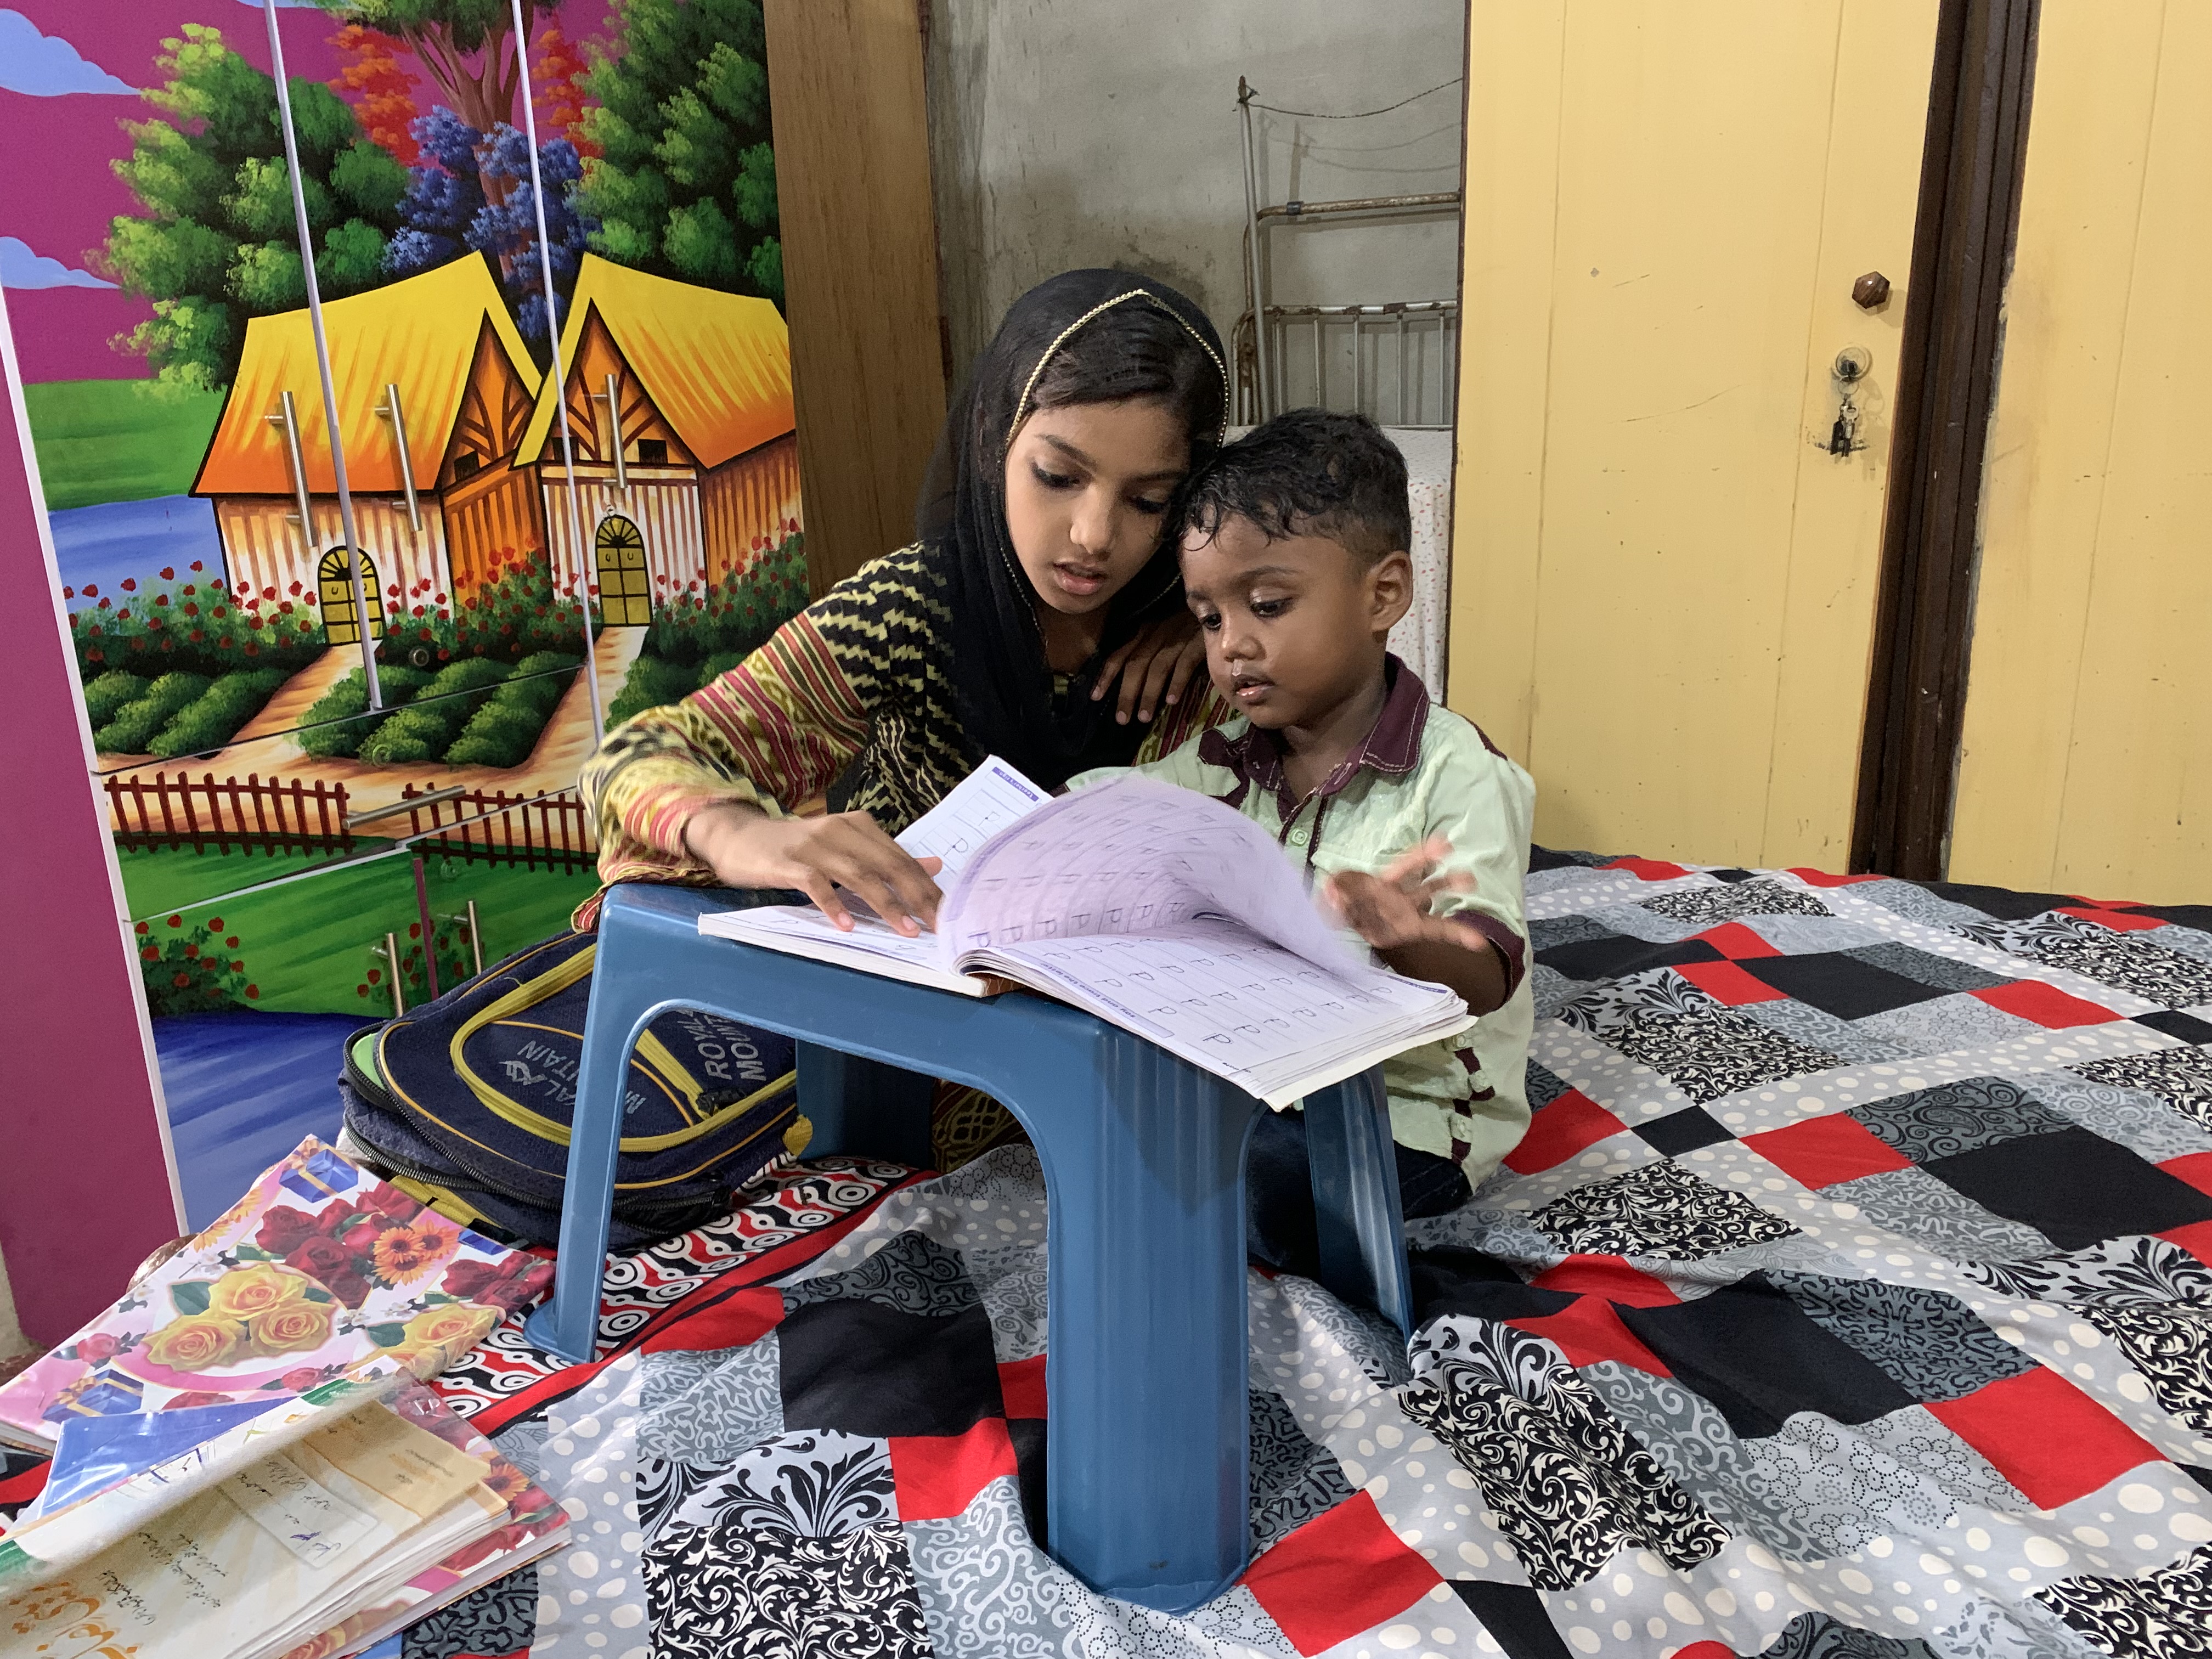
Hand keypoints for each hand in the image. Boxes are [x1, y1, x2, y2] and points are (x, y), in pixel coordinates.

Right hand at [684, 804, 943, 934]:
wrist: (740, 836)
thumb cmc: (798, 848)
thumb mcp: (846, 847)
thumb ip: (887, 857)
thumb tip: (935, 865)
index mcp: (859, 825)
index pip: (901, 859)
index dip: (926, 887)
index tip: (947, 914)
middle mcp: (840, 830)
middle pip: (887, 865)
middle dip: (916, 897)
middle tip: (936, 926)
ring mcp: (813, 845)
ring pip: (858, 874)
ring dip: (884, 904)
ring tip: (905, 930)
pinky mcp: (787, 862)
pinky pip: (815, 884)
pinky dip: (833, 904)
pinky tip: (847, 925)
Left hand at [1092, 610, 1204, 725]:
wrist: (1221, 604)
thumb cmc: (1191, 623)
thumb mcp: (1164, 632)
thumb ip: (1149, 649)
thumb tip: (1134, 681)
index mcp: (1146, 631)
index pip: (1120, 654)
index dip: (1107, 676)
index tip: (1095, 697)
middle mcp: (1158, 633)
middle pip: (1136, 664)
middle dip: (1126, 693)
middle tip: (1121, 719)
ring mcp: (1178, 637)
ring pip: (1157, 667)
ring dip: (1149, 693)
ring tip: (1144, 717)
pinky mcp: (1199, 641)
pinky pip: (1184, 663)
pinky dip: (1176, 682)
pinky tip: (1172, 701)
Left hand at [1320, 837, 1508, 1013]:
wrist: (1347, 919)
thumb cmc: (1348, 896)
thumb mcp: (1338, 886)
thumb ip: (1336, 886)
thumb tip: (1329, 889)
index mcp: (1387, 882)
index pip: (1408, 866)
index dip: (1424, 855)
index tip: (1444, 845)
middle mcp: (1403, 899)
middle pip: (1429, 889)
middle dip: (1449, 882)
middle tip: (1470, 880)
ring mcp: (1409, 917)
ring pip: (1436, 918)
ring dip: (1458, 922)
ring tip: (1481, 929)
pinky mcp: (1409, 932)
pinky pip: (1434, 933)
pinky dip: (1458, 934)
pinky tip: (1477, 942)